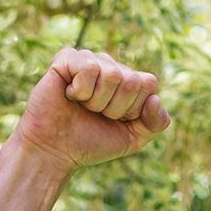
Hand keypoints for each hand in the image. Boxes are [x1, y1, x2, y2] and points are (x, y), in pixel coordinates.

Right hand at [7, 48, 171, 170]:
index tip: (114, 120)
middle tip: (95, 114)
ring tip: (82, 106)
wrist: (54, 152)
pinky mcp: (66, 58)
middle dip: (115, 108)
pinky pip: (89, 67)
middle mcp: (110, 66)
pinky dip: (80, 90)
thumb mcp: (133, 139)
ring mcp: (89, 60)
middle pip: (132, 81)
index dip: (133, 109)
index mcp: (128, 81)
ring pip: (112, 75)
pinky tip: (68, 94)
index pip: (148, 83)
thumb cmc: (91, 143)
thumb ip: (156, 123)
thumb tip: (154, 98)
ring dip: (96, 102)